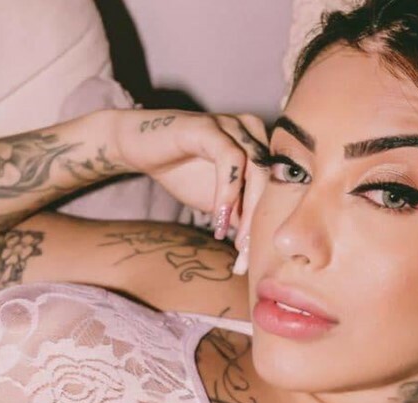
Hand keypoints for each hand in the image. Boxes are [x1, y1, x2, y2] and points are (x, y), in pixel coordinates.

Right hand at [110, 109, 268, 248]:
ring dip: (247, 212)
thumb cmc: (183, 171)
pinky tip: (218, 217)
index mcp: (261, 149)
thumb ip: (240, 217)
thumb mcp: (218, 203)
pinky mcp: (210, 125)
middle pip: (272, 182)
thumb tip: (258, 250)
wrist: (142, 148)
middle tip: (243, 256)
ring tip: (233, 241)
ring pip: (257, 170)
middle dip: (258, 225)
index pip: (276, 190)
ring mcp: (233, 126)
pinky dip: (228, 192)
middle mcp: (253, 132)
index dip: (264, 228)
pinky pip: (229, 159)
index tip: (248, 260)